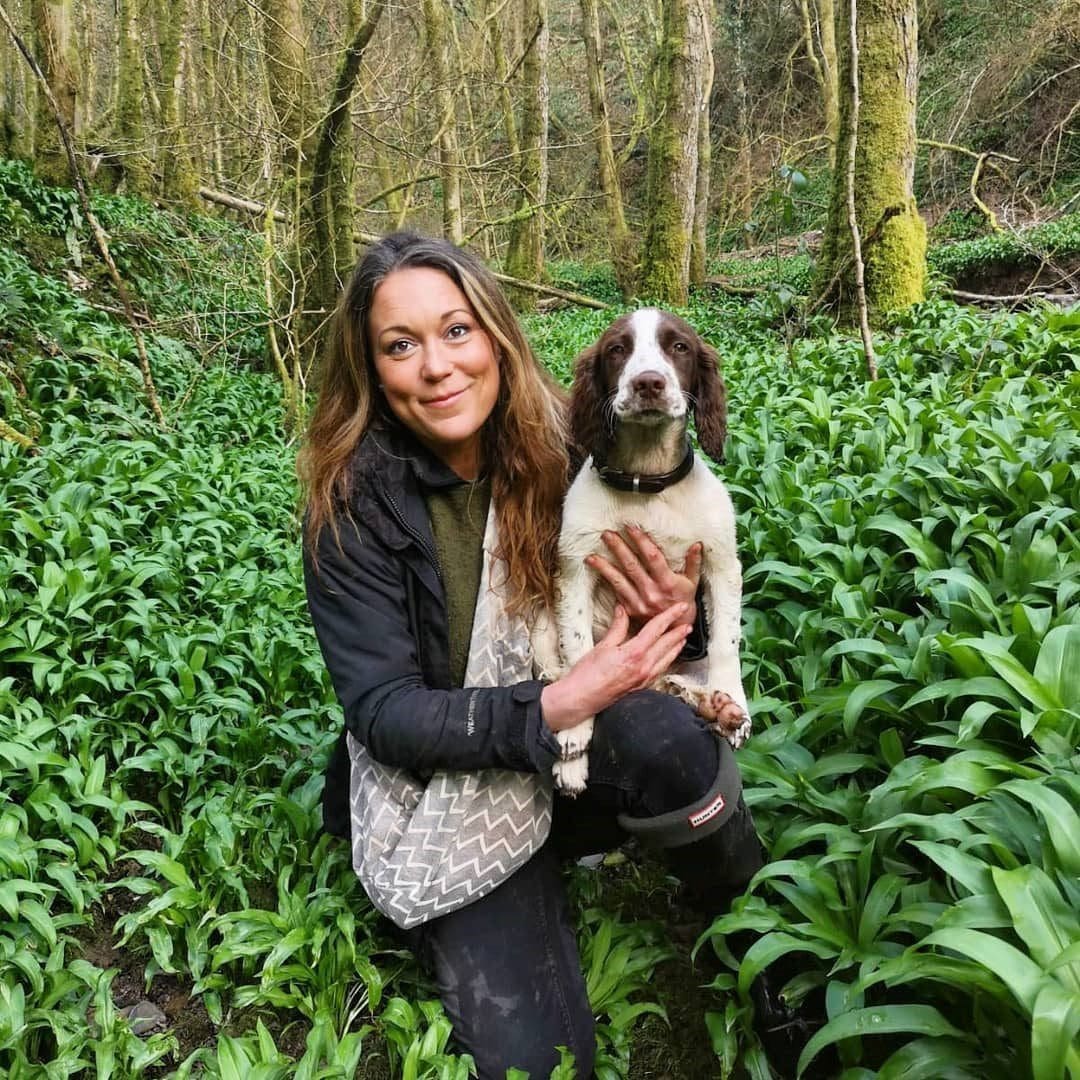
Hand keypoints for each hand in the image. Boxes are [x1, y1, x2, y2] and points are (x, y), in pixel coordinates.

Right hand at [540, 603, 691, 731]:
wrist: (581, 699)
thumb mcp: (602, 646)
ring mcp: (644, 678)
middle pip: (667, 645)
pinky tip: (668, 657)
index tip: (680, 607)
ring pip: (667, 659)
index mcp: (634, 653)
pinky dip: (668, 660)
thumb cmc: (587, 674)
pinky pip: (660, 670)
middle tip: (687, 621)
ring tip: (683, 638)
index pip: (657, 629)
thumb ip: (617, 627)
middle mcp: (644, 666)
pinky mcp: (641, 686)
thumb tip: (623, 610)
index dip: (670, 616)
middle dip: (678, 632)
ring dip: (676, 646)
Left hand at [586, 527, 700, 631]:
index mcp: (667, 582)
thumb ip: (693, 563)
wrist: (675, 630)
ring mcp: (639, 602)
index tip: (631, 527)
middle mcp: (651, 592)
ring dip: (604, 567)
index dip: (641, 541)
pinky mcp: (630, 609)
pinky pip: (616, 592)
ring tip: (591, 556)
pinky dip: (606, 580)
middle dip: (618, 548)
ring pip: (619, 580)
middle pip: (632, 566)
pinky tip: (596, 569)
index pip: (652, 557)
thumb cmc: (684, 601)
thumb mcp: (693, 583)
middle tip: (607, 534)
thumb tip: (697, 544)